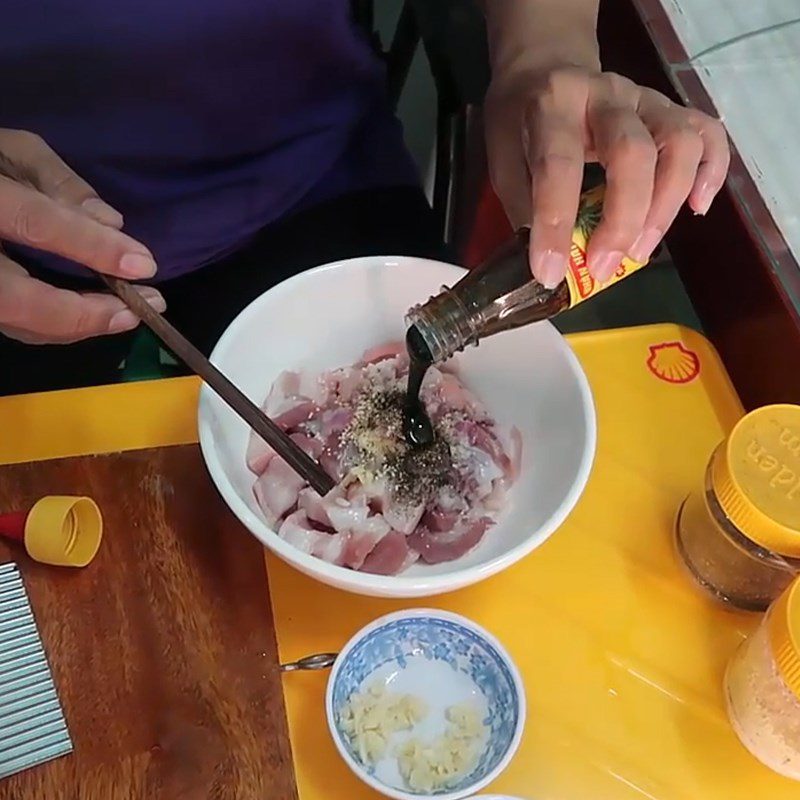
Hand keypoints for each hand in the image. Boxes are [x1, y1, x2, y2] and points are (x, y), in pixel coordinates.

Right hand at [0, 128, 164, 343]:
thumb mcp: (9, 150)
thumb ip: (57, 181)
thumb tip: (110, 223)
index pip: (37, 224)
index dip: (93, 248)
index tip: (144, 264)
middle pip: (19, 300)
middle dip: (84, 314)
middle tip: (140, 310)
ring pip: (17, 322)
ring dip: (76, 326)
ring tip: (127, 315)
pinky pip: (14, 323)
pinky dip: (57, 326)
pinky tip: (94, 315)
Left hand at [485, 65, 729, 286]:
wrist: (547, 69)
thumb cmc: (520, 121)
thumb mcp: (502, 158)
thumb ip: (524, 203)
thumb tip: (553, 261)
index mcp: (553, 105)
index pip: (558, 165)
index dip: (555, 225)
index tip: (550, 273)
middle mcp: (606, 95)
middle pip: (632, 153)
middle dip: (621, 221)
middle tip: (603, 268)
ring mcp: (645, 99)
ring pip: (679, 144)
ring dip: (665, 206)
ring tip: (639, 251)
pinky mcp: (671, 109)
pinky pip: (707, 134)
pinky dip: (711, 172)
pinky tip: (696, 208)